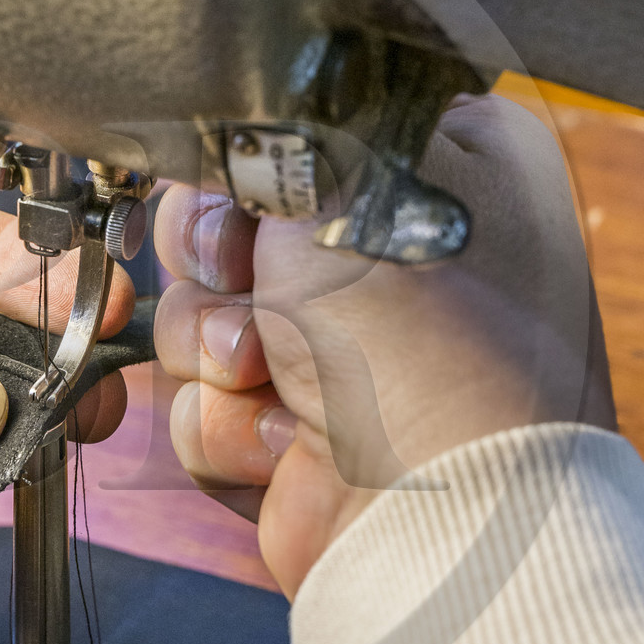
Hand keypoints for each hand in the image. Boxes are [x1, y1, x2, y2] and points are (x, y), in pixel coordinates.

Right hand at [154, 94, 613, 598]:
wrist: (443, 519)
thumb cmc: (431, 339)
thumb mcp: (350, 176)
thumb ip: (276, 124)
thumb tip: (222, 135)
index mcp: (443, 167)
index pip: (300, 126)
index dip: (249, 160)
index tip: (245, 193)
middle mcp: (397, 258)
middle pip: (227, 223)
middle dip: (217, 266)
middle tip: (248, 284)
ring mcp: (348, 354)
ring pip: (199, 318)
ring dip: (216, 355)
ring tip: (276, 380)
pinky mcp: (298, 437)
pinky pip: (204, 407)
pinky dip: (231, 430)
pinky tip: (293, 446)